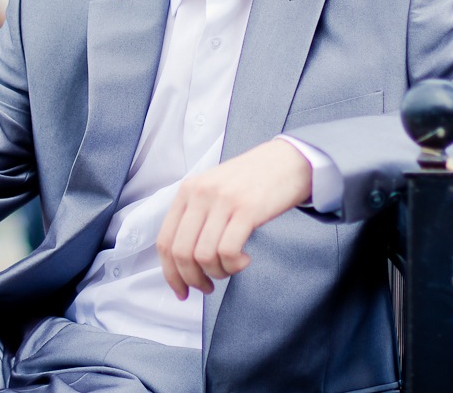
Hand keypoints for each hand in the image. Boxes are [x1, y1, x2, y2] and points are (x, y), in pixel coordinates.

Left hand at [156, 139, 311, 298]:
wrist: (288, 160)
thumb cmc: (252, 180)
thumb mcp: (213, 189)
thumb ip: (195, 216)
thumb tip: (184, 262)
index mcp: (187, 190)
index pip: (165, 241)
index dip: (170, 274)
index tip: (181, 291)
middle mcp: (200, 193)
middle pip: (181, 253)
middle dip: (193, 279)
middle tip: (207, 287)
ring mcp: (223, 200)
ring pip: (204, 256)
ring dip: (218, 273)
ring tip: (231, 268)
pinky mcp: (247, 209)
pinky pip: (228, 251)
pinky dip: (234, 264)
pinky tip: (245, 259)